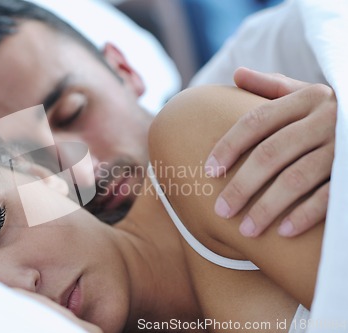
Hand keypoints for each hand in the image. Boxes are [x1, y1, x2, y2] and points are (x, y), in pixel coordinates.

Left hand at [205, 67, 335, 236]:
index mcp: (308, 98)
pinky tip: (282, 232)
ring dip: (266, 208)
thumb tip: (237, 73)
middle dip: (241, 186)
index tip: (209, 172)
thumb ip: (273, 86)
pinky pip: (327, 196)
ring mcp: (343, 145)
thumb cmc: (332, 114)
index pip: (256, 121)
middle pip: (270, 153)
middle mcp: (327, 118)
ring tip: (245, 231)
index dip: (228, 147)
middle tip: (221, 211)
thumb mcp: (308, 95)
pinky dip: (304, 215)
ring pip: (295, 179)